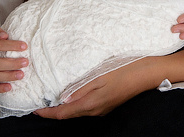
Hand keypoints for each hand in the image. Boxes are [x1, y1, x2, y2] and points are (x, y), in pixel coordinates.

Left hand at [33, 59, 156, 118]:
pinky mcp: (109, 104)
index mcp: (92, 103)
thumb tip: (63, 100)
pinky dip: (75, 104)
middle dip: (53, 111)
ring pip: (78, 112)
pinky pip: (87, 107)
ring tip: (52, 99)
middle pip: (69, 115)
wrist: (149, 73)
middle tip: (39, 104)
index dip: (47, 113)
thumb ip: (81, 88)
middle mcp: (96, 110)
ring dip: (64, 108)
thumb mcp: (100, 75)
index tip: (34, 110)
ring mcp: (103, 108)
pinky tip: (73, 95)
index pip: (63, 114)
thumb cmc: (125, 70)